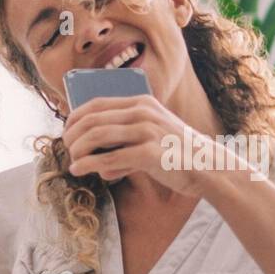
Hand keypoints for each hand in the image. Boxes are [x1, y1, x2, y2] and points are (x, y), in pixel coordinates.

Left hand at [63, 95, 212, 197]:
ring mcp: (147, 131)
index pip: (97, 104)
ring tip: (72, 161)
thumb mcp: (151, 135)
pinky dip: (88, 165)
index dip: (74, 118)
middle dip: (72, 135)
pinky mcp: (149, 153)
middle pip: (92, 119)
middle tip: (66, 149)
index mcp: (142, 103)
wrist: (209, 166)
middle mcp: (143, 112)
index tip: (66, 132)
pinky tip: (78, 170)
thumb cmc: (176, 152)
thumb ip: (123, 140)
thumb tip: (91, 156)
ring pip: (96, 135)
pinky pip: (109, 158)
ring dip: (77, 150)